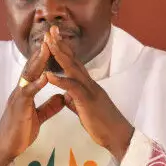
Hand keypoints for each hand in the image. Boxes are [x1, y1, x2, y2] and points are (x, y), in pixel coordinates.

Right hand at [0, 40, 64, 165]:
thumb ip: (49, 107)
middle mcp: (20, 91)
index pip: (35, 70)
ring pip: (28, 75)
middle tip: (50, 35)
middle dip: (41, 51)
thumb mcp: (38, 117)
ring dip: (38, 62)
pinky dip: (36, 84)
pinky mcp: (18, 108)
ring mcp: (18, 98)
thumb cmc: (19, 133)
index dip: (44, 56)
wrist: (5, 149)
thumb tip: (61, 97)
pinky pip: (27, 94)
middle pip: (31, 67)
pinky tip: (45, 77)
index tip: (54, 43)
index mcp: (25, 92)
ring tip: (47, 48)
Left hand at [44, 26, 134, 161]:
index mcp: (87, 85)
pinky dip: (60, 80)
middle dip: (60, 44)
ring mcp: (89, 91)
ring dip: (59, 54)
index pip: (74, 63)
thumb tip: (67, 97)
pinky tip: (48, 75)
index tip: (54, 38)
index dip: (64, 50)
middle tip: (50, 30)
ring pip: (73, 68)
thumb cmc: (103, 125)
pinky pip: (72, 88)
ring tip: (48, 43)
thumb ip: (76, 101)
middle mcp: (89, 84)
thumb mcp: (85, 110)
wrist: (118, 136)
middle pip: (73, 60)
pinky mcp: (87, 101)